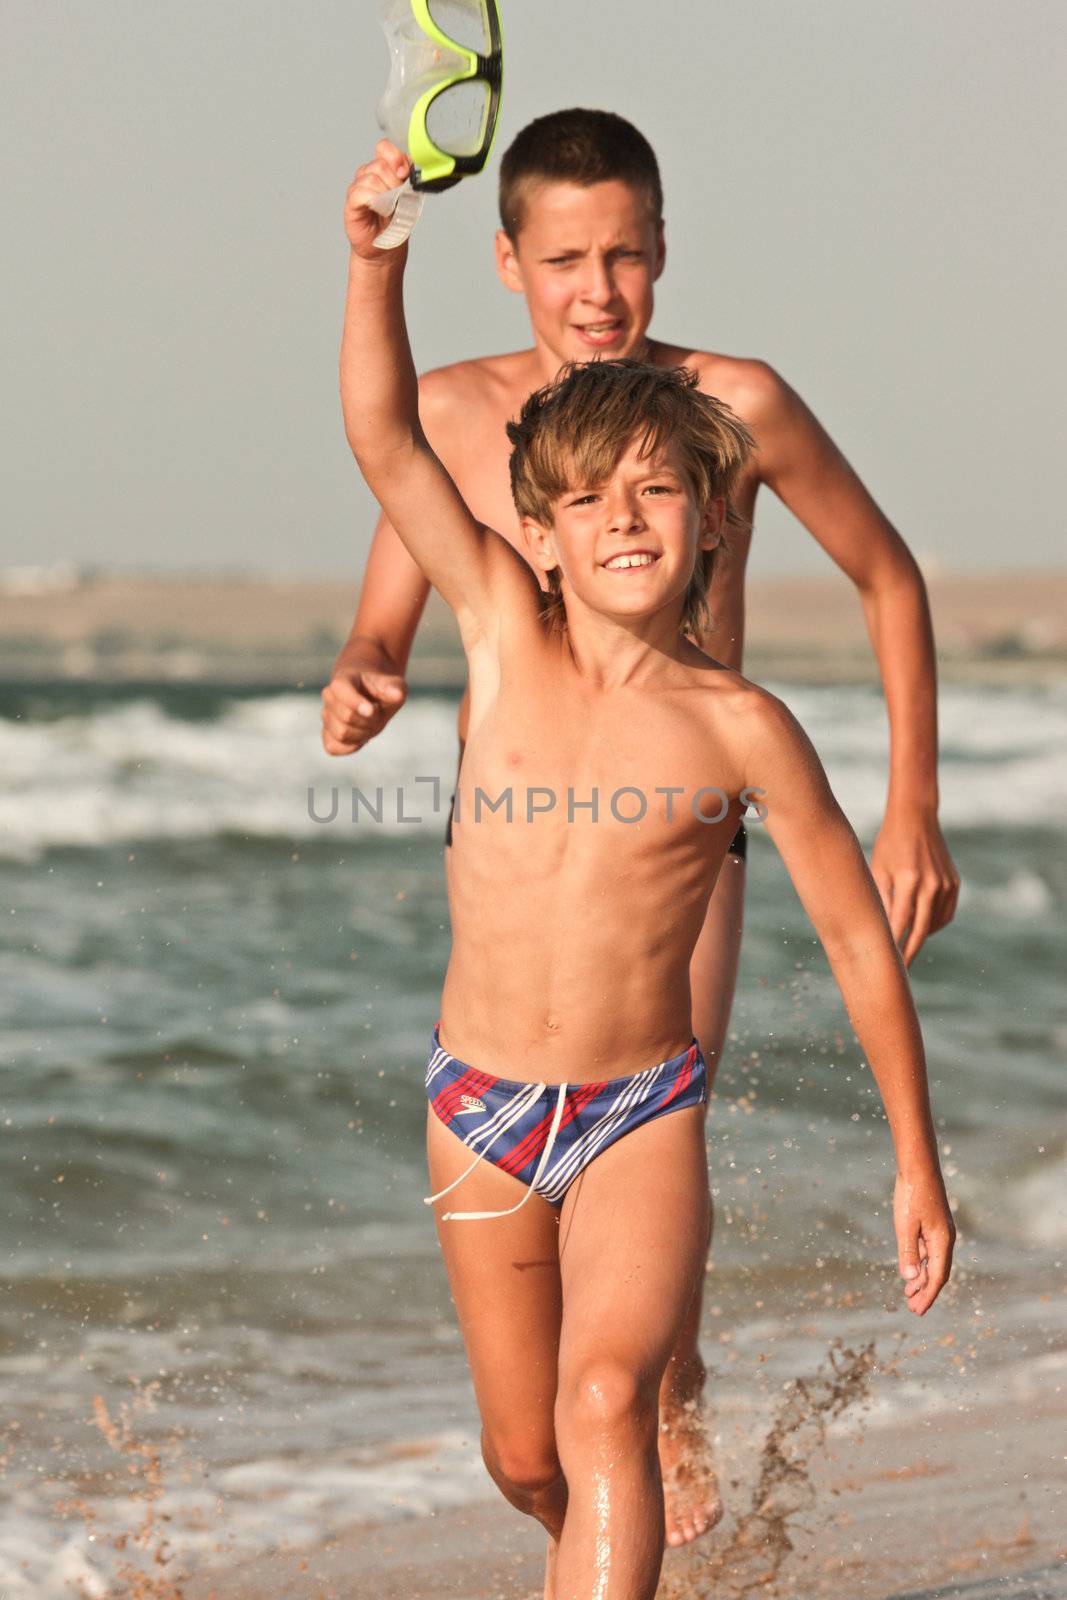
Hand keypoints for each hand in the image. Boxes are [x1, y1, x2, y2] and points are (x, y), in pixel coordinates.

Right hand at [321, 655, 406, 754]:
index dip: (356, 702)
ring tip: (370, 725)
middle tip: (377, 715)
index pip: (341, 689)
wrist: (371, 696)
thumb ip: (395, 689)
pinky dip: (350, 747)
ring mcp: (326, 715)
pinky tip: (361, 739)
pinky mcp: (327, 734)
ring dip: (362, 735)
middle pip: (346, 716)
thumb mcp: (394, 685)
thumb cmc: (382, 690)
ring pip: (341, 734)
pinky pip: (333, 747)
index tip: (372, 710)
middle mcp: (330, 696)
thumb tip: (396, 695)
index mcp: (344, 679)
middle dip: (368, 721)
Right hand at [344, 140, 411, 258]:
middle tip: (399, 198)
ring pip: (370, 178)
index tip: (404, 173)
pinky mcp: (352, 203)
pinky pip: (359, 193)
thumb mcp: (408, 197)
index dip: (395, 156)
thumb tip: (412, 171)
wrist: (385, 247)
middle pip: (379, 165)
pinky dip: (372, 200)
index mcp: (382, 170)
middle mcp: (367, 175)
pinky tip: (378, 209)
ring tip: (389, 208)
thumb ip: (409, 180)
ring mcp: (358, 188)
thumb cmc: (395, 222)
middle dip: (394, 182)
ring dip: (385, 193)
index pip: (384, 147)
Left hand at [870, 809, 959, 965]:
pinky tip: (921, 927)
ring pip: (934, 924)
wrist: (916, 819)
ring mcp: (946, 885)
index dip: (893, 945)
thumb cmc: (889, 844)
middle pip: (921, 930)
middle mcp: (931, 884)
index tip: (885, 962)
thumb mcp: (879, 870)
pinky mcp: (955, 883)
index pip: (899, 923)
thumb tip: (881, 931)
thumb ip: (882, 900)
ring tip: (906, 945)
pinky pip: (945, 913)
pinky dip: (934, 924)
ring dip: (921, 937)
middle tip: (900, 969)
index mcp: (908, 881)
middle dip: (909, 951)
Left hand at [893, 1165, 954, 1314]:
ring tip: (909, 1294)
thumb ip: (907, 1251)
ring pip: (932, 1262)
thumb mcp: (905, 1225)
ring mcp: (939, 1231)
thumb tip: (909, 1279)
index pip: (937, 1277)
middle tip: (913, 1309)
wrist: (919, 1167)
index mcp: (941, 1242)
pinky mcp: (932, 1224)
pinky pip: (928, 1251)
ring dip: (921, 1278)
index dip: (928, 1295)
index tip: (918, 1311)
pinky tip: (910, 1269)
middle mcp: (944, 1239)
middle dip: (925, 1291)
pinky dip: (919, 1263)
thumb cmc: (912, 1195)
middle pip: (937, 1273)